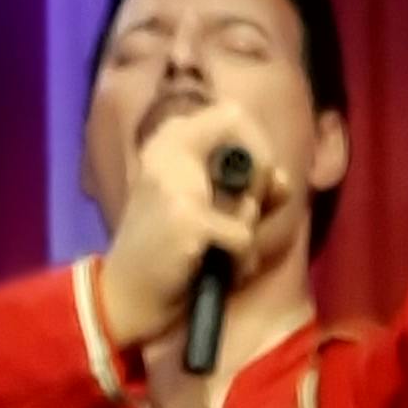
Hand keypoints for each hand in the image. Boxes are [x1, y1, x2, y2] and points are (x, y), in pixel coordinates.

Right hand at [98, 101, 286, 352]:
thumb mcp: (201, 204)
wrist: (124, 294)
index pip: (234, 113)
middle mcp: (169, 149)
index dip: (259, 147)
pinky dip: (241, 262)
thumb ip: (241, 184)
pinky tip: (218, 271)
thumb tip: (282, 180)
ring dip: (247, 234)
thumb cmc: (163, 247)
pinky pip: (244, 237)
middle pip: (255, 152)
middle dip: (261, 194)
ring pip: (251, 202)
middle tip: (239, 221)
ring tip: (218, 252)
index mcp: (169, 138)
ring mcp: (177, 184)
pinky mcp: (187, 220)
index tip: (254, 181)